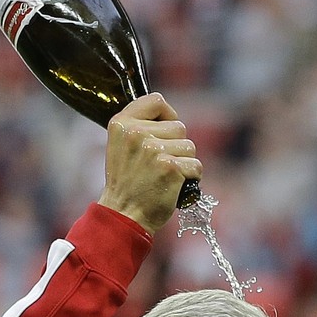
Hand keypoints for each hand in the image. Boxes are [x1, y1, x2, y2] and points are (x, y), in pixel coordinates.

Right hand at [98, 93, 201, 234]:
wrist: (124, 215)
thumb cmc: (126, 182)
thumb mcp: (120, 146)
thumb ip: (138, 126)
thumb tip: (167, 114)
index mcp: (121, 124)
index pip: (156, 101)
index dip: (167, 115)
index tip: (164, 130)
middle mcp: (136, 133)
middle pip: (179, 126)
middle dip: (176, 146)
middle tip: (157, 166)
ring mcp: (153, 150)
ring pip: (189, 146)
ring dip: (184, 162)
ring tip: (164, 176)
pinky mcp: (170, 167)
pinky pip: (196, 165)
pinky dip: (191, 178)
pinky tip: (174, 185)